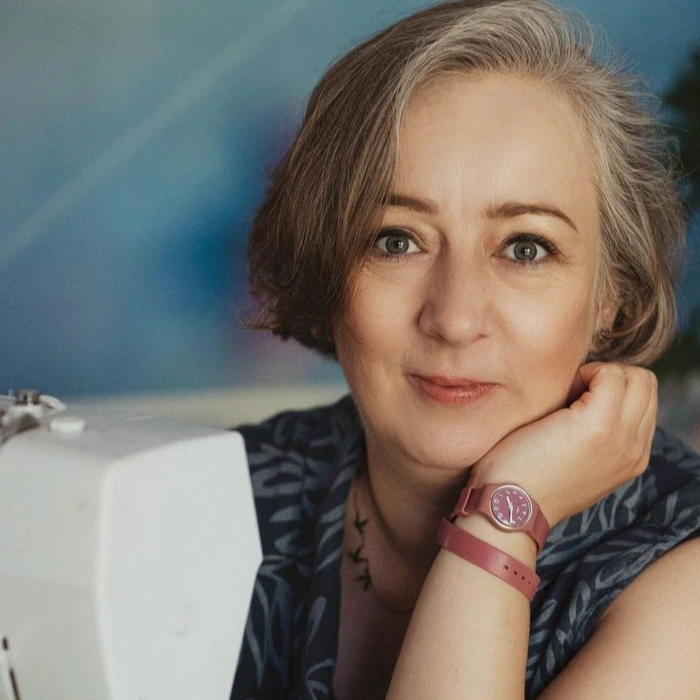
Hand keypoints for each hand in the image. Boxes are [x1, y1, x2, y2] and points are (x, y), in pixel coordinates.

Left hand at [468, 362, 657, 526]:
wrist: (510, 506)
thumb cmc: (526, 477)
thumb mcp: (575, 460)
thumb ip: (597, 435)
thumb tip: (587, 394)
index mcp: (632, 456)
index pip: (644, 398)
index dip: (610, 387)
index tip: (575, 400)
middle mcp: (635, 449)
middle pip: (646, 383)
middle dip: (609, 376)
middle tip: (572, 393)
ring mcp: (621, 438)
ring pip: (636, 377)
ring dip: (599, 374)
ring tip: (567, 397)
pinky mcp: (599, 426)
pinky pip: (611, 374)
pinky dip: (584, 372)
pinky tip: (559, 396)